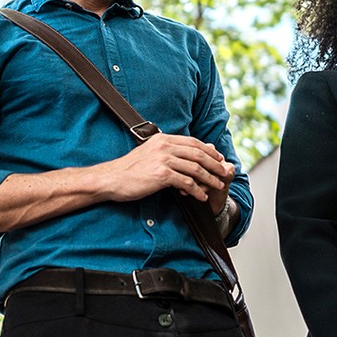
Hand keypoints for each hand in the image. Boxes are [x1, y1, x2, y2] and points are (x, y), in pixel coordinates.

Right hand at [104, 133, 233, 203]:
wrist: (112, 178)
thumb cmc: (128, 169)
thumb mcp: (148, 153)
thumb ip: (166, 151)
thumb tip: (183, 153)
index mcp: (162, 140)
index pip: (193, 142)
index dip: (209, 150)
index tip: (218, 159)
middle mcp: (164, 146)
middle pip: (198, 153)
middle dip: (214, 164)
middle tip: (224, 173)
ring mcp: (163, 160)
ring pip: (195, 168)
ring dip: (210, 178)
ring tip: (218, 186)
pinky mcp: (161, 174)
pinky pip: (186, 183)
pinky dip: (197, 191)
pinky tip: (201, 196)